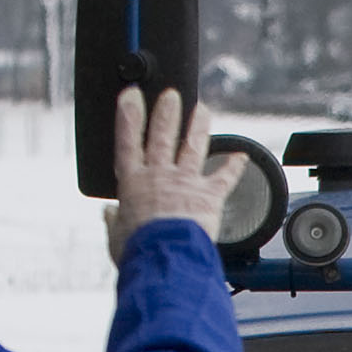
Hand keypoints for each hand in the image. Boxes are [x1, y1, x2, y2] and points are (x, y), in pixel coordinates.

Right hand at [103, 86, 247, 264]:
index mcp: (132, 183)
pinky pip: (225, 177)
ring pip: (193, 147)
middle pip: (162, 136)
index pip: (128, 141)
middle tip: (171, 95)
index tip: (131, 95)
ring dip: (198, 126)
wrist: (165, 256)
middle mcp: (159, 176)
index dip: (129, 116)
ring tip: (203, 109)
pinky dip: (235, 166)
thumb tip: (108, 213)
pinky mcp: (209, 195)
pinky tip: (243, 156)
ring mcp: (185, 182)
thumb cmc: (138, 250)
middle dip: (166, 112)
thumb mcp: (116, 236)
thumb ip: (113, 221)